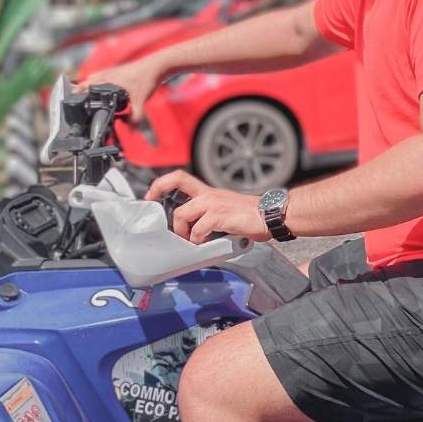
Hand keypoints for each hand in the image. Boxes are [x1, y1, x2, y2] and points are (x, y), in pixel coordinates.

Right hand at [75, 57, 165, 122]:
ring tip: (83, 98)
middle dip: (79, 91)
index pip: (85, 86)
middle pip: (86, 82)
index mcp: (107, 80)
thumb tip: (132, 130)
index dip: (76, 94)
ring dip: (87, 86)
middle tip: (74, 103)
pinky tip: (101, 90)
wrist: (157, 65)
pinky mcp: (118, 72)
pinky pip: (101, 77)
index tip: (70, 103)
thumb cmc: (147, 79)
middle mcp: (107, 74)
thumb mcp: (140, 100)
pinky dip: (97, 83)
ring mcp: (112, 71)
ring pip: (93, 78)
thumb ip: (136, 117)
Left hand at [146, 170, 270, 243]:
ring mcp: (214, 205)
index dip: (161, 184)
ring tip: (197, 243)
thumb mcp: (228, 210)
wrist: (271, 214)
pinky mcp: (219, 216)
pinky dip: (199, 241)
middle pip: (178, 206)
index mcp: (210, 193)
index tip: (151, 195)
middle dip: (175, 226)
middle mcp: (209, 196)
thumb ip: (212, 217)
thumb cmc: (255, 215)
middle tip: (179, 237)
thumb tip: (202, 235)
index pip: (180, 178)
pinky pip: (198, 231)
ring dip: (186, 235)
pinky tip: (209, 243)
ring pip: (184, 217)